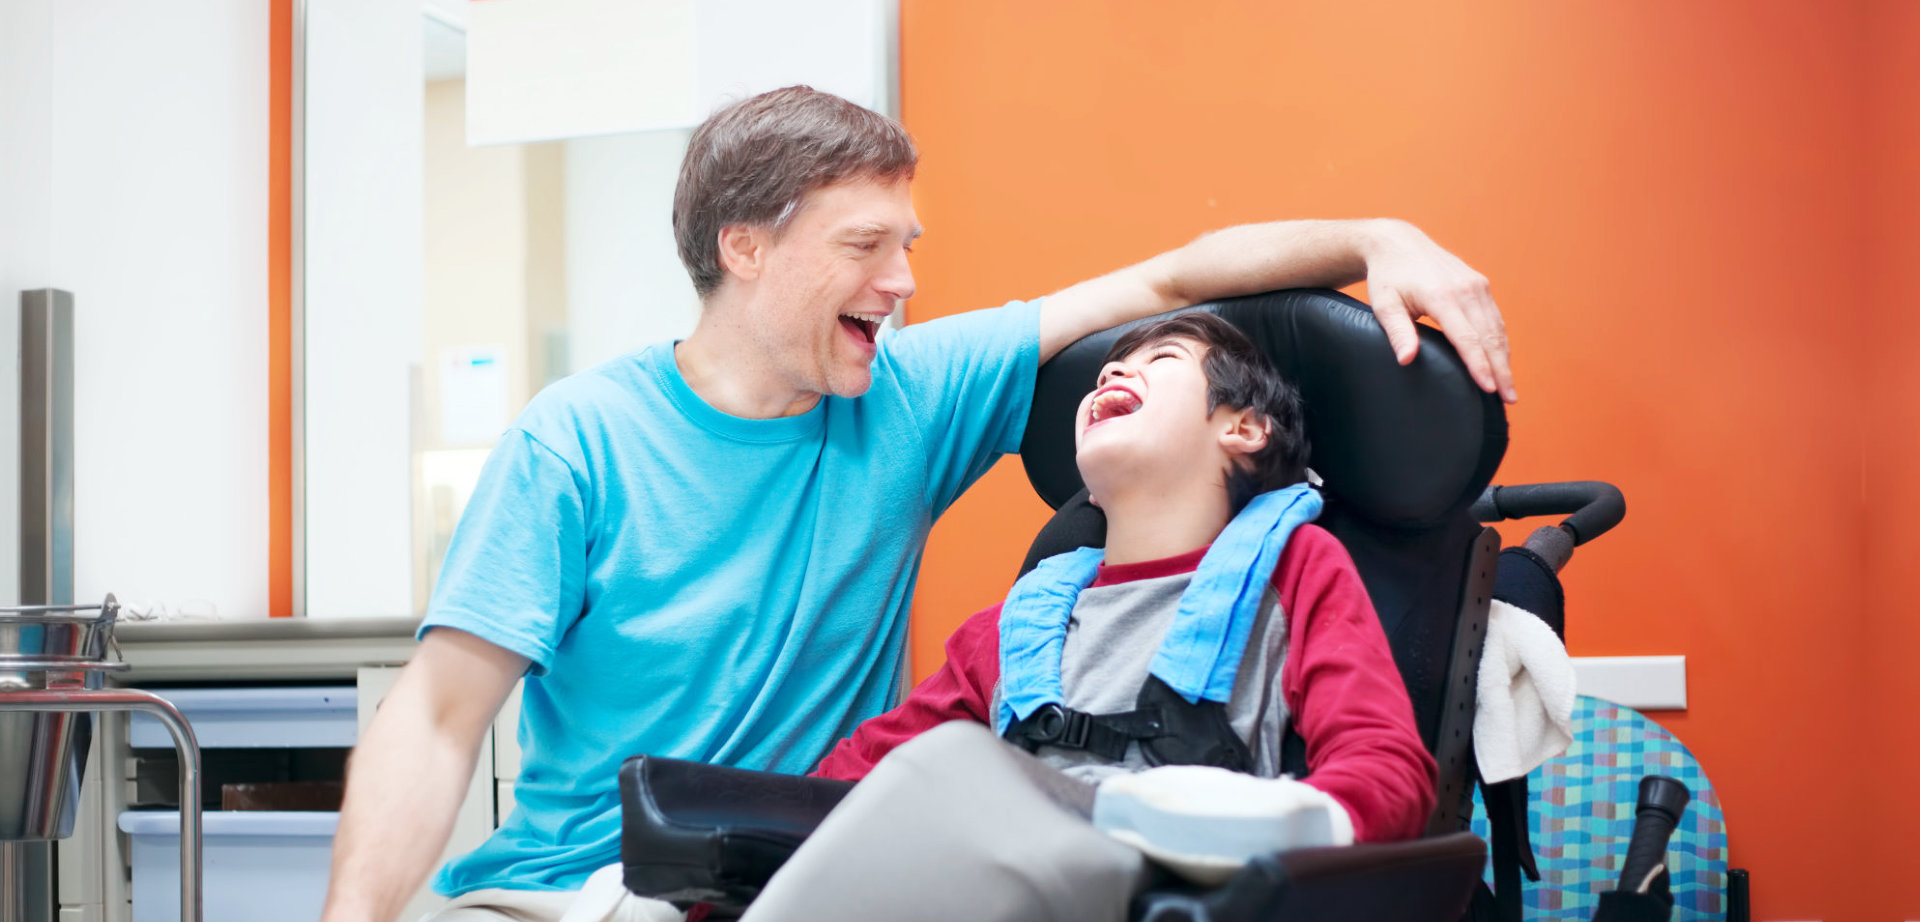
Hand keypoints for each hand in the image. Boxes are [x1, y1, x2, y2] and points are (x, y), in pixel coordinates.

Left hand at [1360, 220, 1515, 403]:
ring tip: (1508, 388)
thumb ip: (1397, 332)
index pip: (1466, 337)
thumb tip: (1407, 360)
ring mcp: (1477, 285)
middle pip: (1489, 336)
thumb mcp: (1384, 304)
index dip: (1479, 365)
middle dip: (1501, 369)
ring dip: (1505, 359)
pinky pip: (1495, 319)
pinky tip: (1502, 362)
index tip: (1489, 388)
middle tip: (1508, 399)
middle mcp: (1466, 288)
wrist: (1398, 243)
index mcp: (1442, 295)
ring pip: (1497, 328)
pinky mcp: (1481, 285)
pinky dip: (1500, 343)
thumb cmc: (1388, 277)